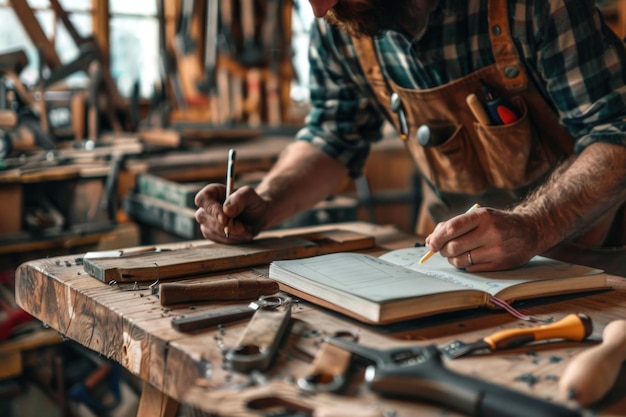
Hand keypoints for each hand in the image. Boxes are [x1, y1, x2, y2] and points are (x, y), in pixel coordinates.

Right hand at [194, 183, 268, 242]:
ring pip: (212, 230)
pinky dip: (232, 239)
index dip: (211, 210)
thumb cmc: (252, 202)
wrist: (258, 217)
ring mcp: (207, 221)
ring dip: (232, 233)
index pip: (202, 199)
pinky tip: (242, 234)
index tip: (224, 219)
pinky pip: (218, 239)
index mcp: (213, 192)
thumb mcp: (250, 196)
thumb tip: (227, 210)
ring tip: (246, 228)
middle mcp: (206, 206)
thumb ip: (239, 199)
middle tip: (243, 228)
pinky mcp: (212, 233)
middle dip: (225, 225)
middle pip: (204, 217)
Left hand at [424, 207, 538, 270]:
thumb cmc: (497, 222)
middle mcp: (491, 232)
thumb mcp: (478, 216)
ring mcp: (497, 250)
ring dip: (452, 260)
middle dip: (443, 250)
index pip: (451, 228)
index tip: (431, 244)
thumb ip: (453, 225)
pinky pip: (472, 269)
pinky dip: (465, 265)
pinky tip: (469, 258)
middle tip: (442, 250)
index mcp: (482, 216)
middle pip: (454, 247)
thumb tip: (429, 240)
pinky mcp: (501, 264)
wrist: (531, 230)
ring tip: (454, 255)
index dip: (437, 238)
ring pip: (462, 260)